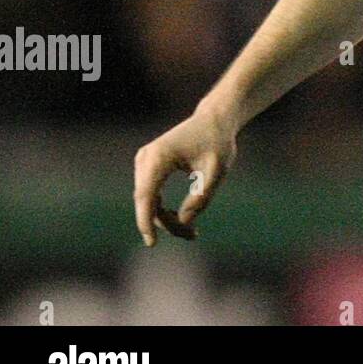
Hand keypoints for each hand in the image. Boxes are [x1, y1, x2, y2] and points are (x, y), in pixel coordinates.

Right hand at [133, 104, 237, 245]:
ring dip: (165, 219)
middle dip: (166, 223)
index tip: (151, 243)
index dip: (146, 221)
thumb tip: (184, 221)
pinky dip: (163, 210)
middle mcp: (146, 158)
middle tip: (193, 236)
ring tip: (192, 232)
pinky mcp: (147, 167)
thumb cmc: (218, 142)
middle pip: (148, 202)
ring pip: (148, 202)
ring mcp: (144, 162)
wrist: (214, 120)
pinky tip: (182, 220)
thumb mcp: (218, 170)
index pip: (146, 195)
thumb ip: (202, 196)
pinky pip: (150, 195)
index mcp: (159, 156)